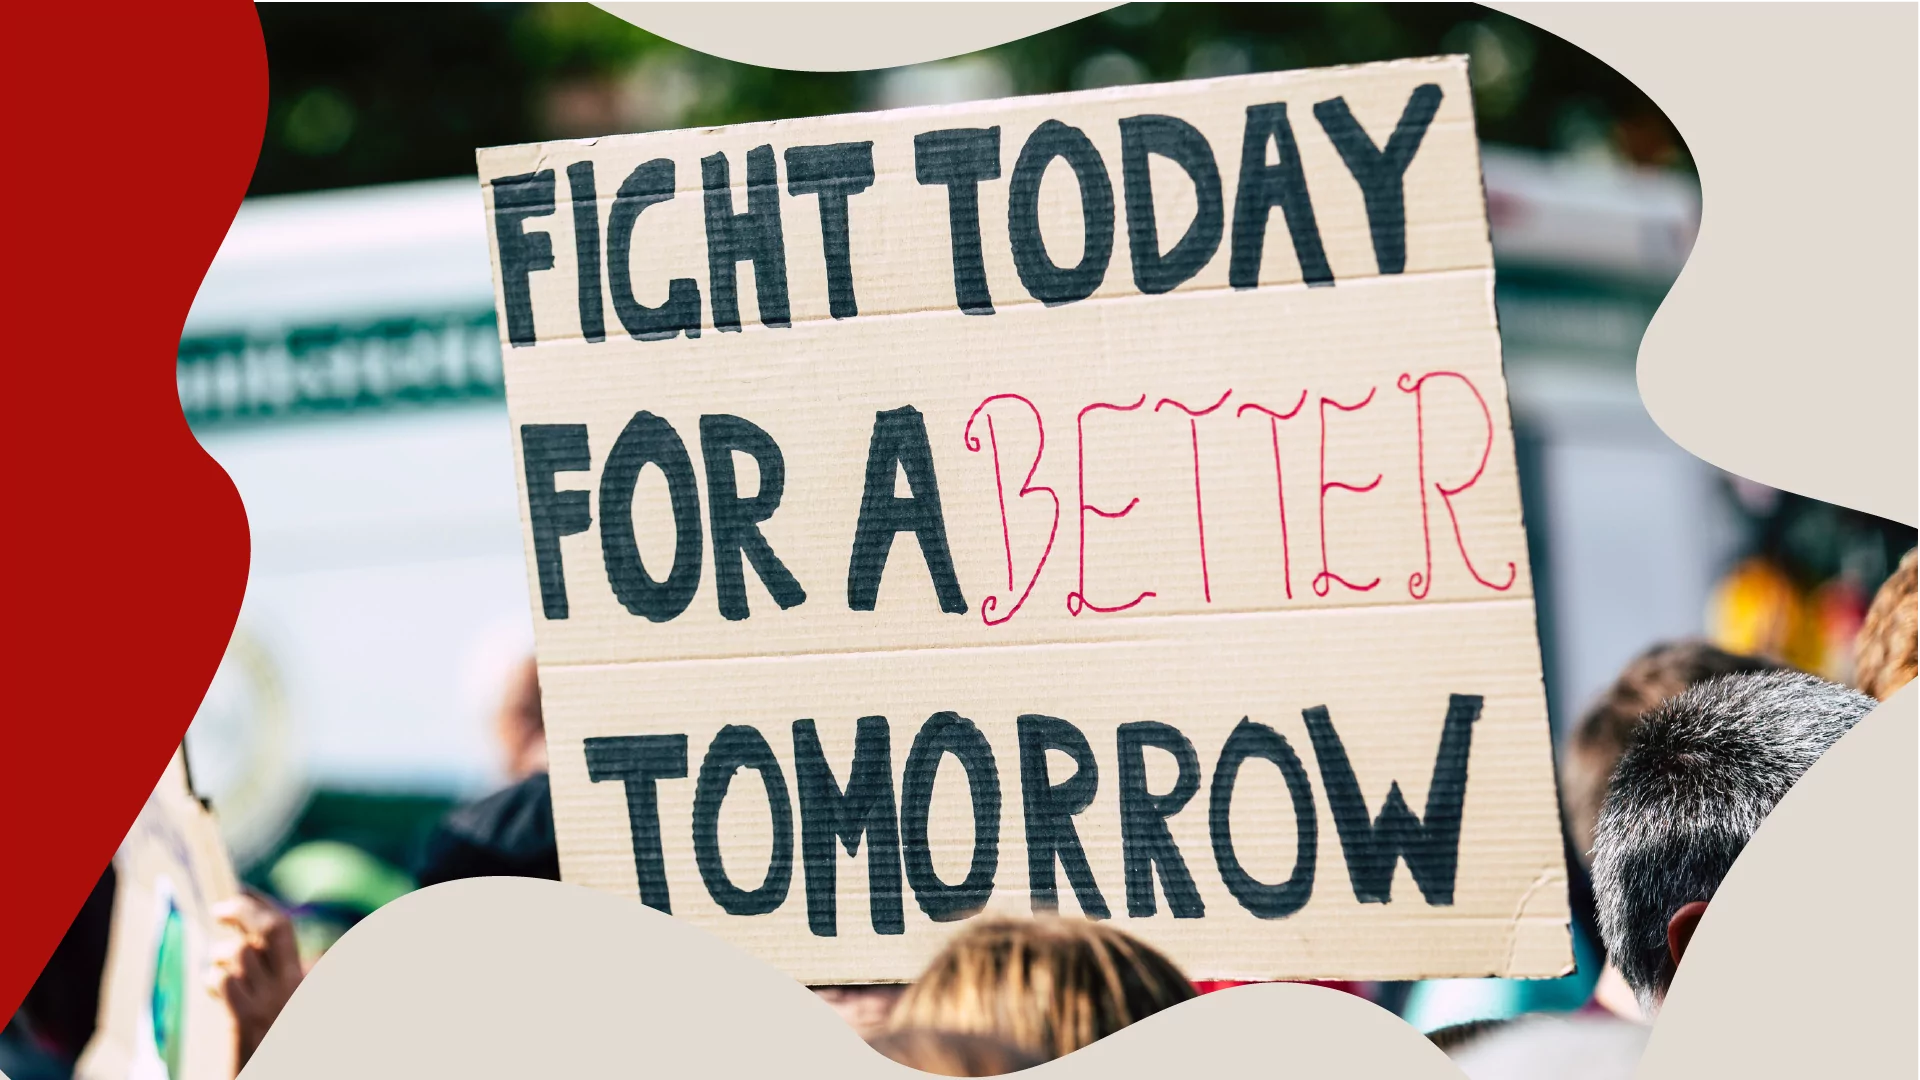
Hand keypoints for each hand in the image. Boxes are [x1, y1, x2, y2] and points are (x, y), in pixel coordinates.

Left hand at [209, 891, 303, 1068]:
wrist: (268, 1071)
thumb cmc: (267, 1040)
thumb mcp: (277, 1002)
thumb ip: (268, 972)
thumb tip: (242, 939)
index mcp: (299, 978)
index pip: (283, 927)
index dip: (261, 902)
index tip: (242, 889)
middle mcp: (291, 986)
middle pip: (272, 928)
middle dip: (244, 908)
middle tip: (220, 909)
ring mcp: (271, 1003)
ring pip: (242, 953)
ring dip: (220, 953)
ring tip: (216, 963)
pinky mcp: (247, 1021)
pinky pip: (226, 981)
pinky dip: (214, 979)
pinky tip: (214, 989)